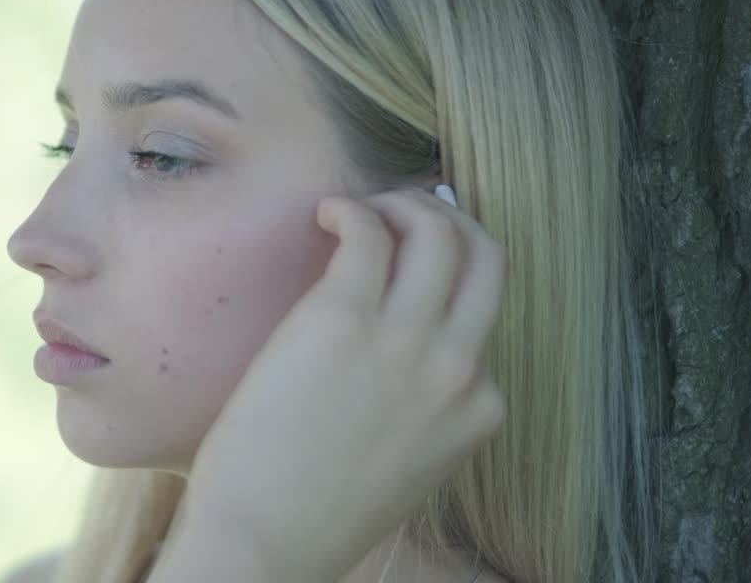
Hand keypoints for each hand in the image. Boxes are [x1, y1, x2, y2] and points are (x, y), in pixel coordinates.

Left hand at [175, 188, 507, 581]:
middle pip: (486, 258)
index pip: (482, 321)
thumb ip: (425, 413)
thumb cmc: (316, 511)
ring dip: (405, 206)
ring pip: (441, 232)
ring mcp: (406, 342)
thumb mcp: (406, 469)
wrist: (264, 543)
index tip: (407, 270)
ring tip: (360, 213)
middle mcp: (458, 369)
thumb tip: (402, 356)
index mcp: (478, 410)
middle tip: (401, 217)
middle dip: (449, 222)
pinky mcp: (343, 318)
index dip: (444, 285)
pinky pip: (369, 232)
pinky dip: (352, 210)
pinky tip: (324, 216)